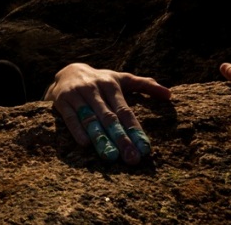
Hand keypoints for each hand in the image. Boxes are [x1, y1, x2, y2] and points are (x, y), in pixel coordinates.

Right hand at [45, 63, 170, 164]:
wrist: (66, 72)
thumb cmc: (99, 80)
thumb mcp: (121, 78)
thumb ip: (144, 85)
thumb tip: (169, 94)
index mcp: (111, 84)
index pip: (125, 110)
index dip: (135, 129)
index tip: (144, 148)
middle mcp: (94, 88)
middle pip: (110, 117)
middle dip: (121, 139)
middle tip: (131, 158)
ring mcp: (77, 94)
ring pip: (90, 118)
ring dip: (101, 138)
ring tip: (110, 157)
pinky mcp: (62, 101)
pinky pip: (70, 117)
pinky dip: (77, 130)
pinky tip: (86, 144)